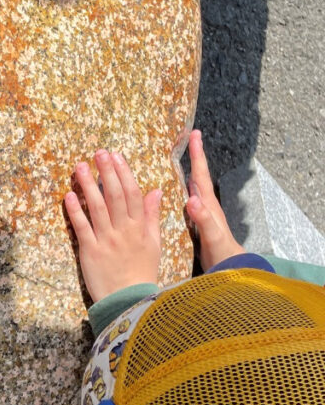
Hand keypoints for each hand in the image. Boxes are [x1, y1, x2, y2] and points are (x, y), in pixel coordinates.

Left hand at [64, 149, 161, 302]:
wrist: (130, 301)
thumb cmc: (142, 271)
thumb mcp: (154, 243)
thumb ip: (152, 216)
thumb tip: (156, 190)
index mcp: (140, 228)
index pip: (133, 194)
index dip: (124, 173)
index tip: (115, 156)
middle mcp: (124, 231)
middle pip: (115, 196)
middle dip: (106, 172)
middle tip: (98, 153)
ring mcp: (106, 240)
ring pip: (97, 207)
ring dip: (88, 185)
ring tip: (80, 167)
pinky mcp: (90, 251)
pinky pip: (82, 227)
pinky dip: (75, 211)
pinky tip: (69, 195)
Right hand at [185, 129, 244, 270]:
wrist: (232, 270)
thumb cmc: (223, 254)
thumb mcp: (212, 237)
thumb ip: (204, 219)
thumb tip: (192, 199)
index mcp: (208, 205)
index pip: (200, 175)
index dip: (197, 155)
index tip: (195, 135)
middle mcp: (205, 206)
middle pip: (197, 176)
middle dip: (193, 157)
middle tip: (186, 139)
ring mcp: (202, 214)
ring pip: (192, 187)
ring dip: (185, 172)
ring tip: (176, 160)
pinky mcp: (196, 223)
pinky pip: (186, 199)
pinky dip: (180, 190)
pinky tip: (173, 192)